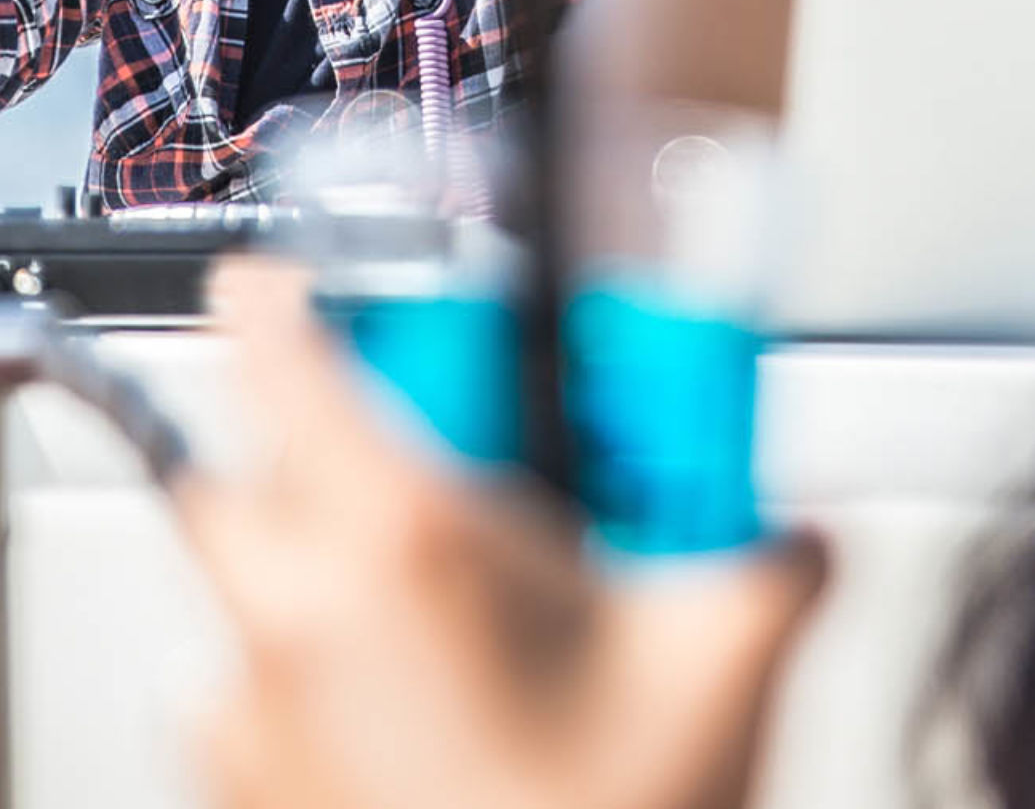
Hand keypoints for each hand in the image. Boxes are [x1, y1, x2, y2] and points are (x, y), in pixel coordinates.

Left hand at [181, 257, 827, 808]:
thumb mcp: (724, 661)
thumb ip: (774, 556)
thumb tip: (799, 527)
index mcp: (389, 531)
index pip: (270, 340)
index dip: (274, 290)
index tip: (285, 277)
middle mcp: (288, 607)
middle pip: (243, 460)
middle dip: (317, 454)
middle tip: (426, 481)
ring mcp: (244, 708)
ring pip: (244, 586)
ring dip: (315, 580)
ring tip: (441, 630)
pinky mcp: (235, 789)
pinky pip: (243, 696)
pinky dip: (307, 686)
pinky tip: (413, 725)